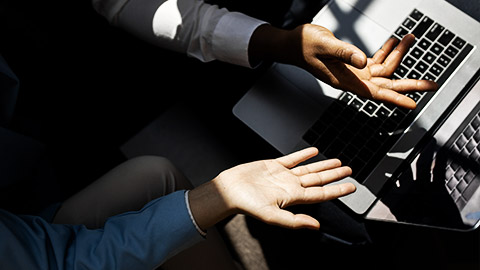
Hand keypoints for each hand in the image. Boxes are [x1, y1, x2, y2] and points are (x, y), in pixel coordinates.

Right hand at [188, 148, 354, 229]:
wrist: (229, 189)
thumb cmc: (246, 204)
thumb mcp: (272, 216)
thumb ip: (294, 221)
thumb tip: (316, 226)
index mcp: (293, 197)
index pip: (321, 194)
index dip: (337, 190)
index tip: (351, 187)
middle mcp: (291, 186)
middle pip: (319, 180)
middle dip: (335, 175)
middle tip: (349, 171)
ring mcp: (283, 175)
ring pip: (309, 169)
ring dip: (323, 165)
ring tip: (337, 161)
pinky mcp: (274, 165)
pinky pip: (293, 159)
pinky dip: (303, 155)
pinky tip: (313, 151)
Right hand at [249, 24, 437, 108]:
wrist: (293, 45)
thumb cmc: (305, 46)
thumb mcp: (325, 44)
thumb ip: (345, 52)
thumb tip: (364, 60)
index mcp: (346, 80)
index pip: (376, 92)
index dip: (396, 98)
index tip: (414, 104)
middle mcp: (353, 79)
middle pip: (387, 84)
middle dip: (410, 84)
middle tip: (431, 85)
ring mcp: (354, 72)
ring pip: (384, 69)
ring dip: (398, 55)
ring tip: (410, 38)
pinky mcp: (353, 64)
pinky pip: (375, 61)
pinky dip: (385, 51)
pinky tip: (392, 41)